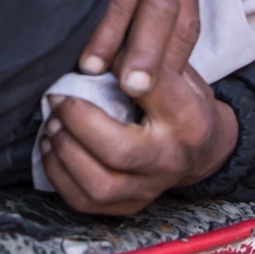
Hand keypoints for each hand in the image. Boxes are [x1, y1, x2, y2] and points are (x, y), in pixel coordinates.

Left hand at [40, 66, 237, 214]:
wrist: (201, 149)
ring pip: (99, 184)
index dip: (120, 72)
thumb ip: (146, 56)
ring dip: (65, 151)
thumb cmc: (179, 100)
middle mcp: (171, 160)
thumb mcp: (176, 70)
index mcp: (188, 119)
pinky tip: (52, 148)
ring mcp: (150, 190)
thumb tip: (100, 46)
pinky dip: (59, 174)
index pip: (152, 90)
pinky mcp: (128, 207)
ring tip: (52, 124)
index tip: (94, 59)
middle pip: (118, 150)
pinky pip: (84, 202)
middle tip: (56, 97)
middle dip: (77, 121)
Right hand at [77, 0, 200, 99]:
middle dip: (158, 61)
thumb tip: (122, 33)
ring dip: (128, 46)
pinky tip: (85, 43)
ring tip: (102, 77)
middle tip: (139, 96)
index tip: (158, 94)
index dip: (175, 60)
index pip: (187, 22)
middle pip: (174, 19)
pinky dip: (103, 19)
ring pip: (147, 6)